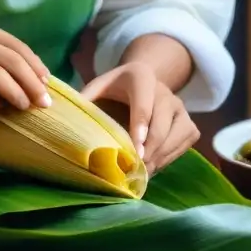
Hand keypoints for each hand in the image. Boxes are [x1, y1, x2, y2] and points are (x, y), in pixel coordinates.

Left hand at [80, 62, 199, 173]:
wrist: (146, 80)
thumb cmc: (115, 89)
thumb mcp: (98, 87)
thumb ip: (85, 99)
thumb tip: (61, 116)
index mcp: (141, 77)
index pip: (143, 103)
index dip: (140, 125)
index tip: (135, 147)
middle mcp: (166, 91)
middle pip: (162, 123)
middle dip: (150, 148)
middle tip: (135, 168)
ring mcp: (181, 107)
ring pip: (177, 135)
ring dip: (160, 156)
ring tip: (142, 173)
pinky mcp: (189, 122)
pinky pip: (184, 143)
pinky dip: (170, 157)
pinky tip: (153, 166)